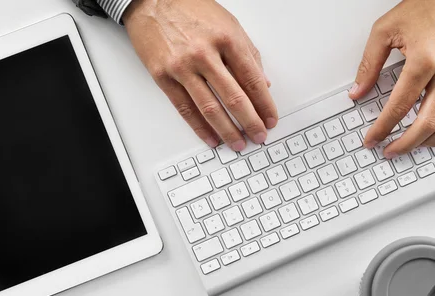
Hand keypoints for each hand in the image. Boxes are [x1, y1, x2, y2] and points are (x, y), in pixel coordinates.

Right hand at [123, 0, 277, 150]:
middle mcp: (205, 54)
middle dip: (250, 122)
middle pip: (234, 98)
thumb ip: (248, 54)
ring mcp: (182, 67)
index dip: (264, 104)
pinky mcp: (163, 76)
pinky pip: (185, 108)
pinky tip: (211, 137)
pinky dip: (200, 127)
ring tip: (238, 143)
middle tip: (259, 136)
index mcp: (227, 39)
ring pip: (210, 108)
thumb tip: (263, 83)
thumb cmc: (190, 9)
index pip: (253, 80)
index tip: (270, 119)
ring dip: (227, 130)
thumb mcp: (229, 24)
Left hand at [349, 0, 434, 157]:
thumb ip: (369, 65)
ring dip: (432, 141)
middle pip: (427, 122)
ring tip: (415, 145)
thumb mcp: (386, 29)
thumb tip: (357, 91)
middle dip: (405, 143)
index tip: (373, 139)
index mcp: (424, 60)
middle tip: (391, 150)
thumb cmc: (429, 5)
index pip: (399, 107)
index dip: (382, 128)